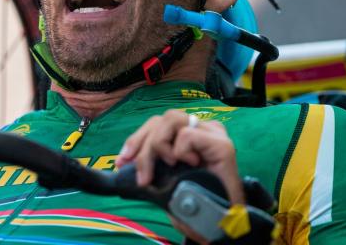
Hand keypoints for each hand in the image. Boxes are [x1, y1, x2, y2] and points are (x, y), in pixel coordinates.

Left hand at [116, 109, 244, 241]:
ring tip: (167, 167)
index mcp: (187, 135)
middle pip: (160, 119)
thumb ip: (151, 167)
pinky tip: (189, 165)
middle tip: (142, 176)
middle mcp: (200, 130)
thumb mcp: (165, 184)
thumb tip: (125, 162)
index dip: (135, 140)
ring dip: (158, 146)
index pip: (155, 124)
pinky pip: (187, 135)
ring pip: (171, 119)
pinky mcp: (221, 144)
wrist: (223, 225)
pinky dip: (181, 150)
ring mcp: (212, 134)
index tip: (122, 162)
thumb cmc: (196, 205)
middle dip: (142, 145)